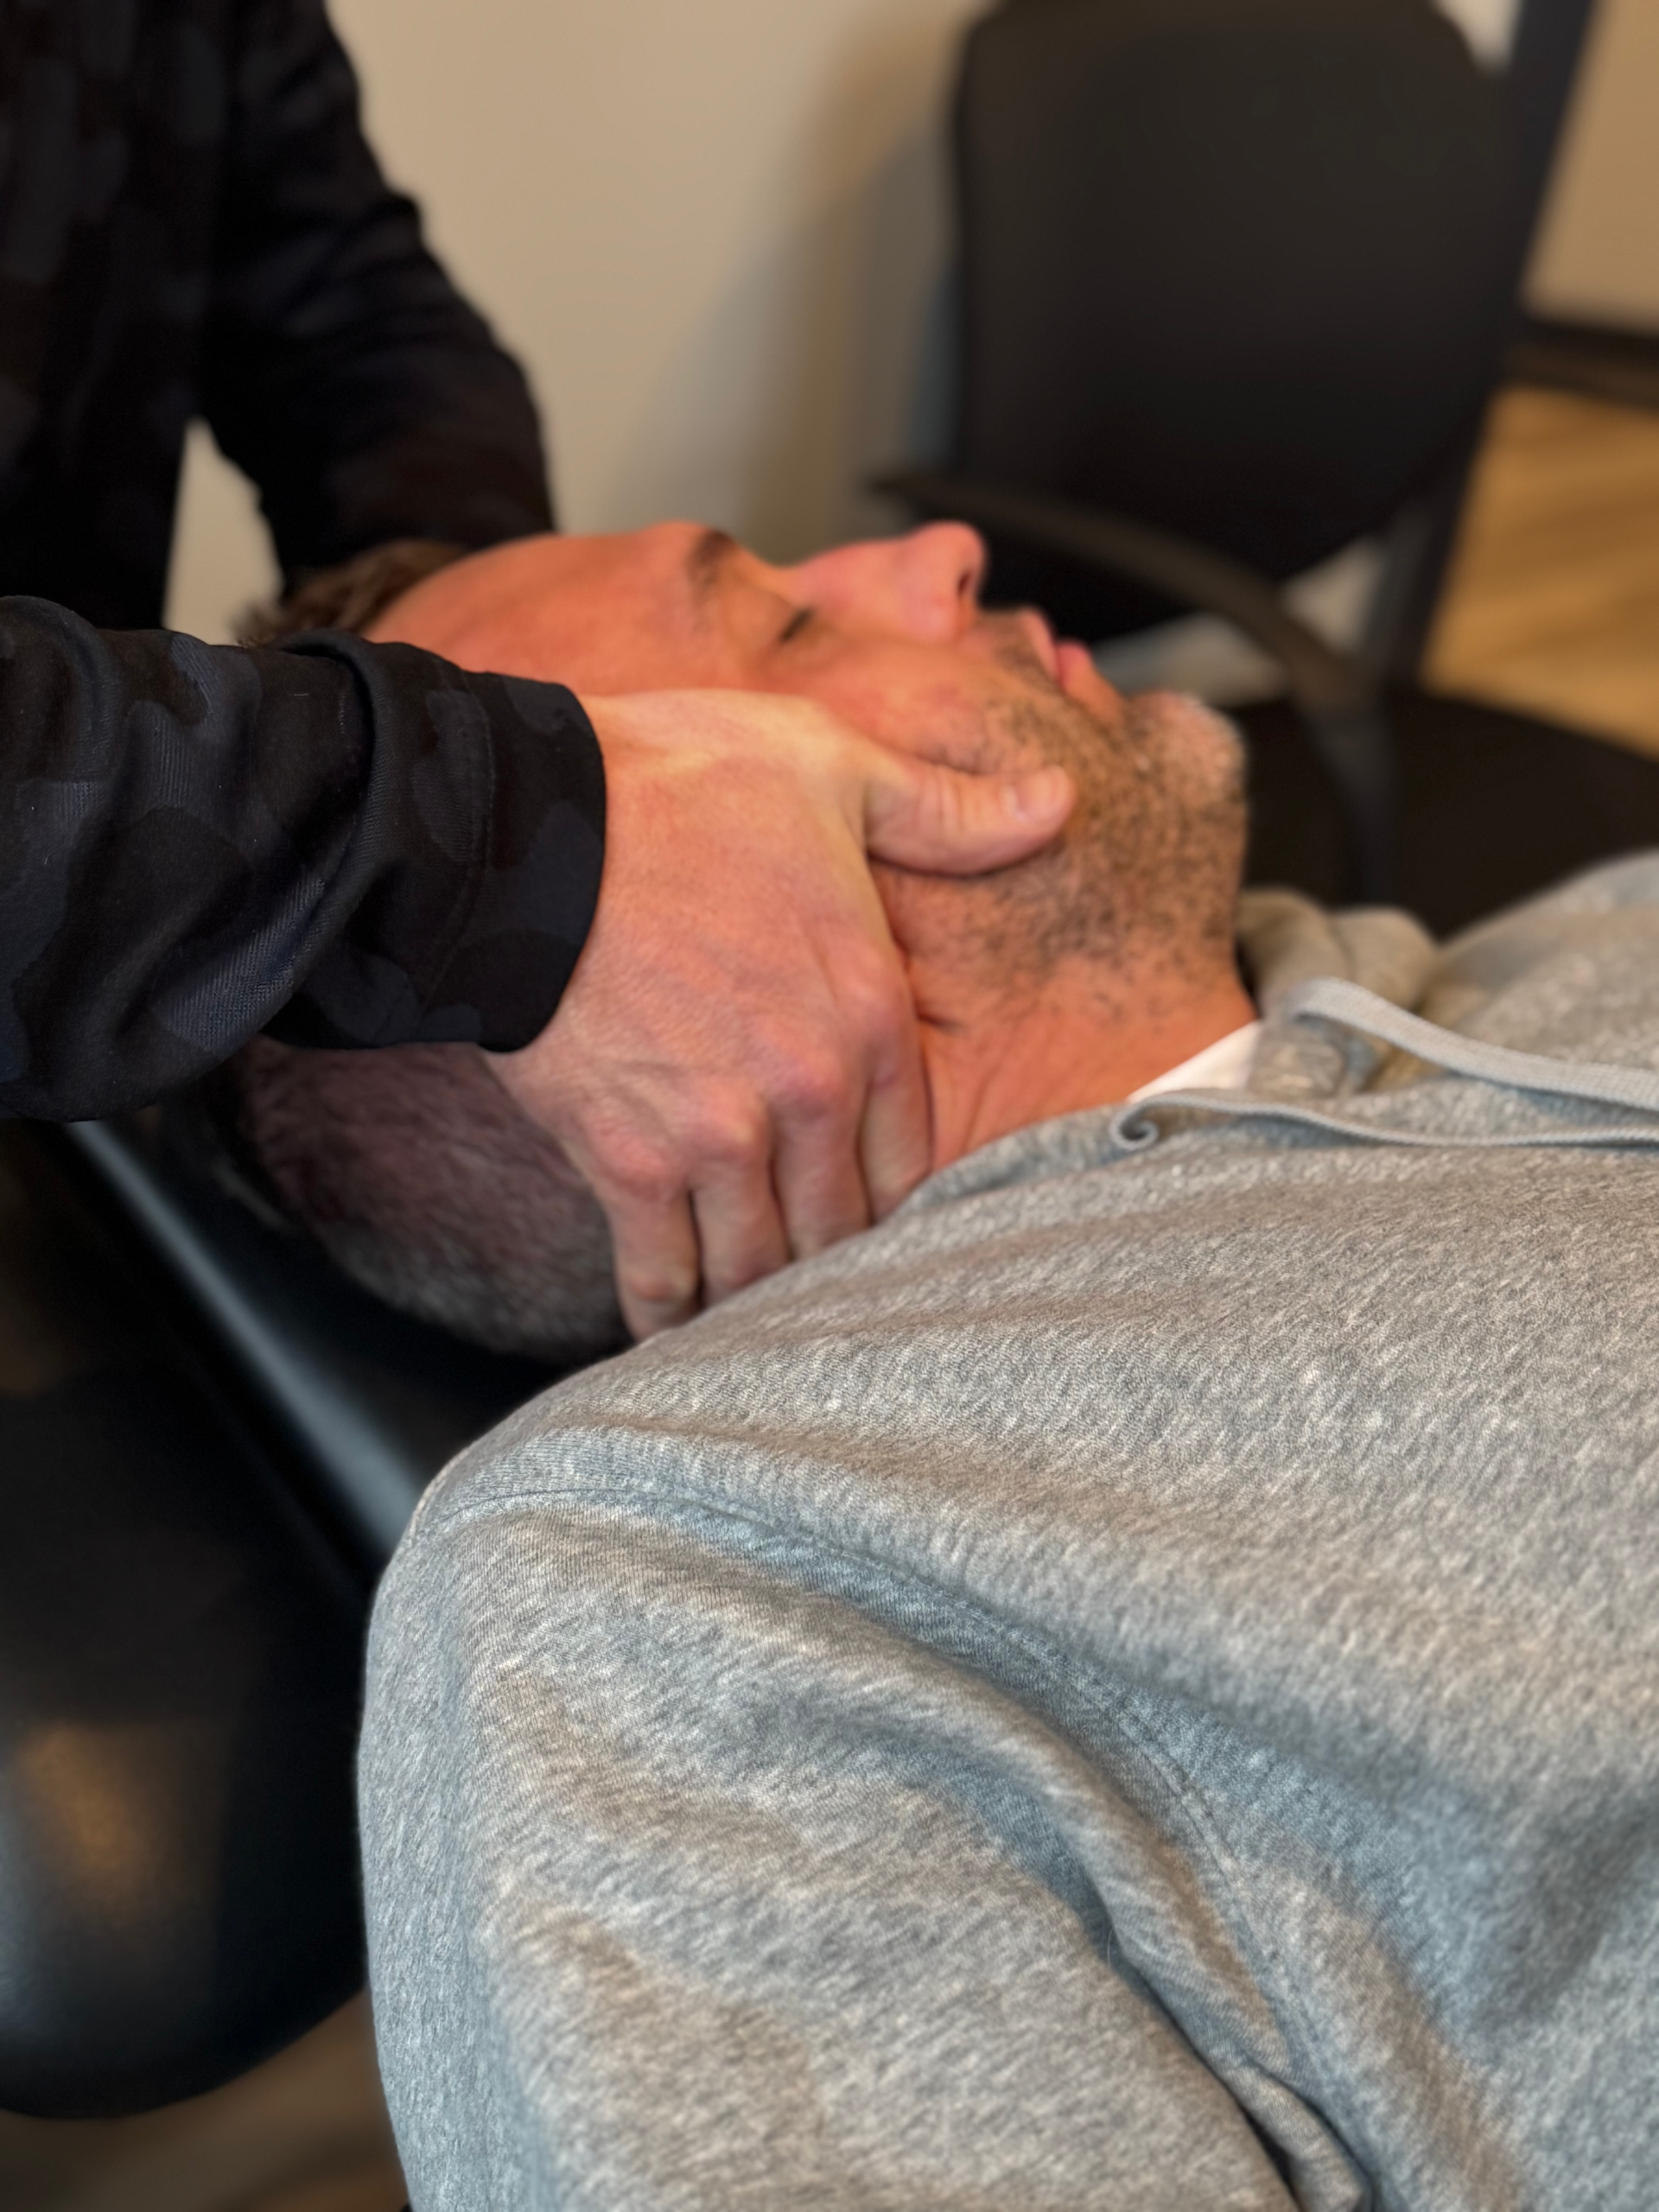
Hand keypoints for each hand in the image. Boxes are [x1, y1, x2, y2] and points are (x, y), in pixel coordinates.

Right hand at [488, 691, 1072, 1337]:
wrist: (521, 824)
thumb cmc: (673, 783)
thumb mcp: (834, 769)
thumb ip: (949, 813)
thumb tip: (1057, 800)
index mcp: (869, 1012)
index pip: (915, 1159)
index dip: (897, 1198)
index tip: (873, 1214)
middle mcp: (809, 1091)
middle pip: (843, 1227)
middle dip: (829, 1259)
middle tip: (814, 1286)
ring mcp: (720, 1135)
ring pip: (760, 1265)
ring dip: (755, 1296)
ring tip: (748, 1317)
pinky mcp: (629, 1161)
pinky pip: (661, 1272)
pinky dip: (666, 1311)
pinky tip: (669, 1324)